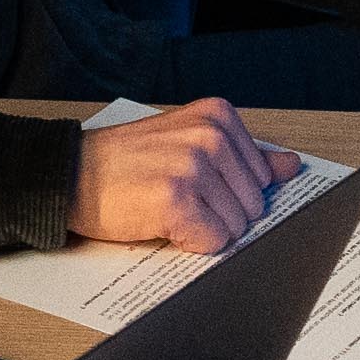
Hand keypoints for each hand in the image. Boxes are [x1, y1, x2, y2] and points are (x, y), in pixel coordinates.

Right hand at [72, 99, 301, 250]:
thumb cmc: (124, 164)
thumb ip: (245, 156)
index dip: (228, 194)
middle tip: (175, 198)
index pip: (263, 179)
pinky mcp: (177, 198)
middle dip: (219, 214)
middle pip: (254, 206)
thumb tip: (291, 166)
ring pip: (236, 228)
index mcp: (218, 116)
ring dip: (202, 230)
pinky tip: (161, 222)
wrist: (68, 175)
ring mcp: (194, 166)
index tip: (193, 184)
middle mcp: (210, 135)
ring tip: (165, 208)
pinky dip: (189, 243)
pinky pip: (213, 242)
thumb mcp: (188, 144)